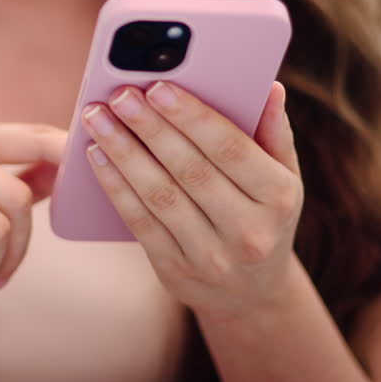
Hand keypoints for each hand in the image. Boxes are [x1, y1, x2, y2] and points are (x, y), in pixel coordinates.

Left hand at [81, 81, 301, 319]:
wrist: (251, 295)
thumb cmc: (264, 215)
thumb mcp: (284, 177)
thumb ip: (274, 131)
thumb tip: (269, 87)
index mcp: (279, 197)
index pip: (231, 149)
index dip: (192, 117)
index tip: (159, 86)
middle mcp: (248, 230)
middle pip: (190, 170)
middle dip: (150, 128)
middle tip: (120, 95)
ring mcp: (210, 255)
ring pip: (160, 195)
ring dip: (123, 152)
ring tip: (97, 117)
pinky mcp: (175, 270)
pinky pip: (139, 222)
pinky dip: (115, 185)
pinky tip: (96, 155)